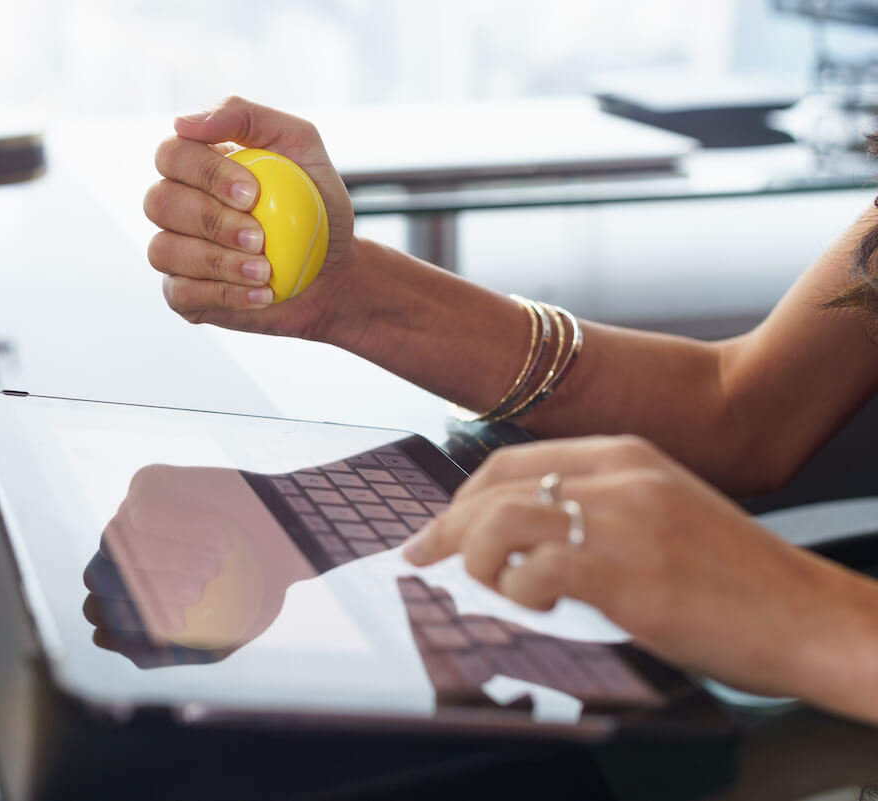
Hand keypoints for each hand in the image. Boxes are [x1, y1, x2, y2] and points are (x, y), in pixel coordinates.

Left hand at [84, 464, 314, 663]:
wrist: (289, 539)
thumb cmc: (250, 591)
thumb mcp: (211, 640)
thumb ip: (156, 651)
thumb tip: (99, 635)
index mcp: (128, 589)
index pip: (99, 609)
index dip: (132, 621)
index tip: (181, 623)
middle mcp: (123, 551)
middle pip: (99, 576)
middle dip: (150, 590)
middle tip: (200, 593)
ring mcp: (131, 515)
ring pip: (115, 543)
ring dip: (167, 561)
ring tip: (215, 567)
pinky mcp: (148, 483)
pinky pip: (141, 510)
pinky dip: (178, 528)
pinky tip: (216, 537)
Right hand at [143, 96, 355, 338]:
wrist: (333, 270)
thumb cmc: (314, 205)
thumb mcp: (300, 146)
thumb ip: (247, 118)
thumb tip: (183, 122)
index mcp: (195, 164)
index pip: (172, 154)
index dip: (206, 173)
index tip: (253, 194)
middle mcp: (176, 205)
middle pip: (159, 202)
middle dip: (212, 220)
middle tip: (260, 237)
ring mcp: (175, 251)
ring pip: (163, 250)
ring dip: (218, 261)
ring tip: (265, 270)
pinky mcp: (183, 294)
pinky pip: (181, 293)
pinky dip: (225, 294)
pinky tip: (262, 294)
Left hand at [403, 435, 877, 719]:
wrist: (805, 614)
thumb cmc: (734, 578)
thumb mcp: (663, 513)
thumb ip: (597, 508)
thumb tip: (520, 539)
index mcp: (625, 454)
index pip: (513, 462)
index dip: (463, 496)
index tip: (437, 529)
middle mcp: (618, 475)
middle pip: (495, 486)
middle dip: (447, 526)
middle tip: (422, 559)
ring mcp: (620, 519)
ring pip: (502, 522)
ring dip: (475, 560)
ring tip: (483, 589)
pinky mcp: (623, 571)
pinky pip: (533, 573)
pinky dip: (516, 595)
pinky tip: (533, 608)